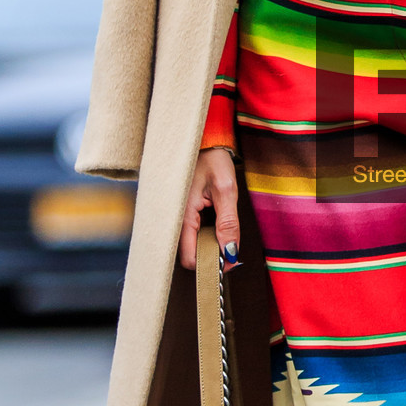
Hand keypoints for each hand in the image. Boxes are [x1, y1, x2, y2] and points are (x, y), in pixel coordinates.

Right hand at [179, 147, 239, 269]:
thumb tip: (231, 252)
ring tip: (225, 238)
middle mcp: (174, 218)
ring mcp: (176, 216)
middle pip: (189, 254)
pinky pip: (191, 234)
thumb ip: (228, 223)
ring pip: (190, 245)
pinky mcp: (180, 213)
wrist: (203, 141)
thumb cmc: (212, 160)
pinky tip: (216, 228)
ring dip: (209, 247)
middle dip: (211, 257)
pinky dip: (205, 237)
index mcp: (182, 214)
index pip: (189, 257)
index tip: (229, 262)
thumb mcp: (226, 190)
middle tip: (231, 252)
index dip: (210, 265)